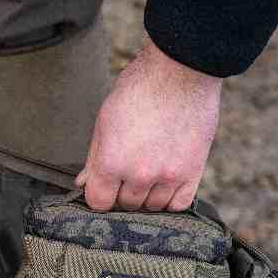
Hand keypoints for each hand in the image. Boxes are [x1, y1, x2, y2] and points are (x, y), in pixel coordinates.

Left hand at [77, 39, 222, 210]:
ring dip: (148, 194)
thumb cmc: (140, 88)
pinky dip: (171, 198)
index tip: (106, 184)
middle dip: (124, 190)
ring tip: (151, 168)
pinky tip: (166, 181)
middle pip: (126, 205)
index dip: (100, 193)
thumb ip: (95, 157)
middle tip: (131, 166)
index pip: (99, 203)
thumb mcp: (106, 119)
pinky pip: (178, 204)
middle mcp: (139, 175)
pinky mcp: (192, 172)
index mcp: (111, 162)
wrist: (182, 69)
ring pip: (152, 207)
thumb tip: (84, 183)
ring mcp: (168, 176)